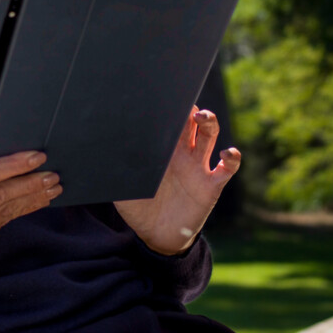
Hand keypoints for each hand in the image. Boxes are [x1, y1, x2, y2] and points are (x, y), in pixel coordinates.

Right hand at [0, 151, 61, 272]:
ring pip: (5, 211)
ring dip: (32, 198)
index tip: (35, 156)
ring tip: (52, 187)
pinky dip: (19, 210)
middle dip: (30, 183)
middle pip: (0, 195)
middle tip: (52, 173)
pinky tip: (34, 201)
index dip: (12, 166)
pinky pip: (1, 223)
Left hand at [115, 107, 240, 255]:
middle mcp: (182, 154)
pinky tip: (227, 153)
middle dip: (187, 108)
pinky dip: (232, 158)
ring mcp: (198, 167)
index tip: (162, 96)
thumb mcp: (124, 189)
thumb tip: (101, 155)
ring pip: (208, 136)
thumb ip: (117, 172)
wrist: (157, 236)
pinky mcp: (211, 185)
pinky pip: (226, 168)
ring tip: (201, 116)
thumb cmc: (139, 208)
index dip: (168, 109)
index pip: (167, 123)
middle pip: (189, 122)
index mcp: (161, 151)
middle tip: (182, 100)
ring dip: (209, 123)